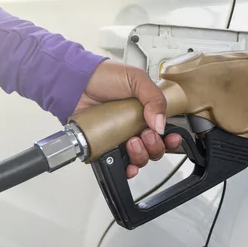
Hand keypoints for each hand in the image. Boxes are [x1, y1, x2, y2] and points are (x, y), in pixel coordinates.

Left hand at [72, 60, 181, 178]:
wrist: (76, 82)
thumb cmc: (104, 76)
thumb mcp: (136, 79)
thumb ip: (154, 98)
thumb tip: (160, 124)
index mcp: (147, 113)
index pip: (165, 132)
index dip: (171, 139)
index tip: (171, 138)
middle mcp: (135, 128)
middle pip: (155, 149)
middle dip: (155, 146)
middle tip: (145, 134)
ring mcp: (120, 139)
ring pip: (139, 159)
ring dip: (140, 155)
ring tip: (131, 141)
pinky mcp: (105, 147)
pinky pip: (118, 165)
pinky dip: (126, 170)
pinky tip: (127, 164)